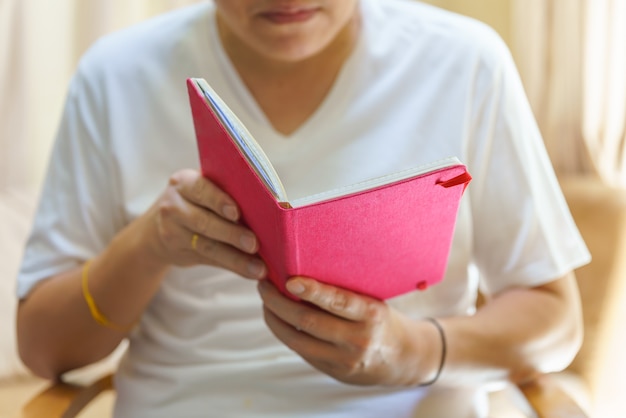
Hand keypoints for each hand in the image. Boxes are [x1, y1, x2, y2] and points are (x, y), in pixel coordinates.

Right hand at [139, 169, 265, 277]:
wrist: (157, 228)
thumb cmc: (197, 201)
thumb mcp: (202, 189)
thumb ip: (225, 191)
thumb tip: (269, 205)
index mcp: (184, 182)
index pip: (202, 189)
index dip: (219, 201)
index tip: (236, 213)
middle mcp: (173, 206)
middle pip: (204, 221)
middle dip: (232, 234)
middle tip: (254, 244)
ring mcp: (173, 231)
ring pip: (208, 246)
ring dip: (236, 258)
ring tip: (259, 268)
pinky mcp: (180, 253)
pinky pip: (210, 260)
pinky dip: (233, 266)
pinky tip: (251, 272)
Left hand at [257, 277, 439, 385]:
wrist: (402, 358)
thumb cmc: (381, 319)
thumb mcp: (373, 300)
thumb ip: (344, 292)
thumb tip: (303, 271)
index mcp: (371, 314)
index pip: (337, 302)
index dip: (311, 291)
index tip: (289, 279)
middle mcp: (358, 339)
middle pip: (308, 321)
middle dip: (278, 301)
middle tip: (263, 283)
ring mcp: (344, 360)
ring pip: (297, 339)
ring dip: (274, 318)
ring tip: (265, 299)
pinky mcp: (332, 371)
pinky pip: (300, 350)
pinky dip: (284, 332)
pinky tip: (276, 317)